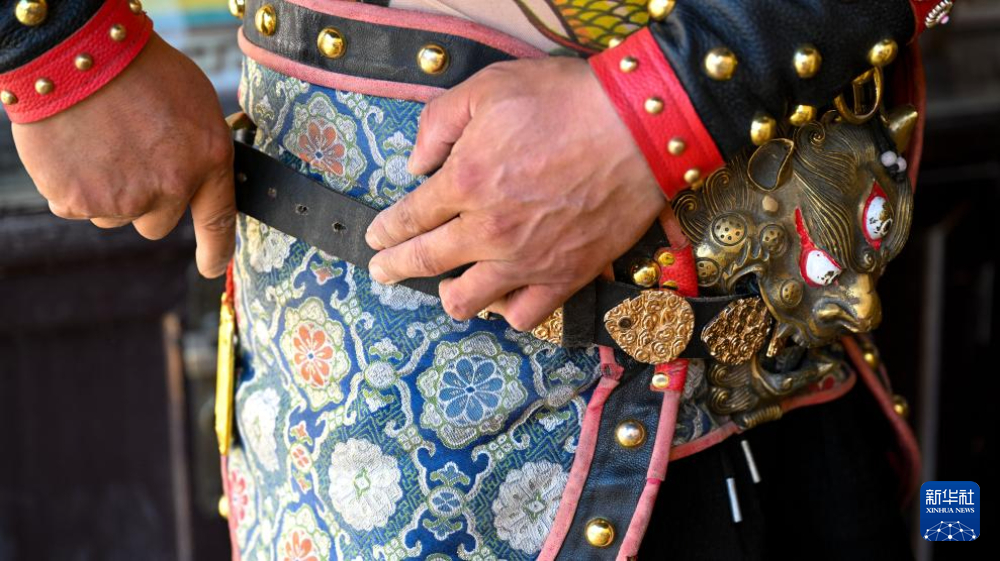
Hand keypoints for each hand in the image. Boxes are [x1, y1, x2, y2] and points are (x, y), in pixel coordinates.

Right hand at [12, 33, 235, 277]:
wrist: (76, 53)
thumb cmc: (138, 67)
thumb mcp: (194, 101)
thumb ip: (197, 148)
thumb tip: (195, 175)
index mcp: (208, 159)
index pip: (218, 220)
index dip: (216, 250)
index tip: (210, 267)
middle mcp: (170, 188)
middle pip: (157, 225)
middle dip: (145, 202)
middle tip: (128, 160)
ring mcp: (122, 198)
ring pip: (115, 217)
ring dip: (108, 192)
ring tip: (99, 144)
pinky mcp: (77, 200)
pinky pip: (74, 205)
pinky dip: (71, 184)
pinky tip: (73, 148)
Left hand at [365, 57, 664, 329]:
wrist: (639, 129)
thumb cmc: (566, 101)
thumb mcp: (488, 87)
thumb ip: (438, 123)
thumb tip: (415, 163)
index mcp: (464, 182)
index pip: (409, 218)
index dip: (386, 230)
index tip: (375, 238)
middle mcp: (487, 231)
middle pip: (425, 261)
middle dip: (394, 267)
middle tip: (382, 271)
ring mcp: (526, 260)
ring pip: (467, 300)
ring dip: (448, 295)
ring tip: (447, 288)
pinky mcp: (565, 277)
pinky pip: (524, 315)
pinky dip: (506, 311)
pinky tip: (503, 299)